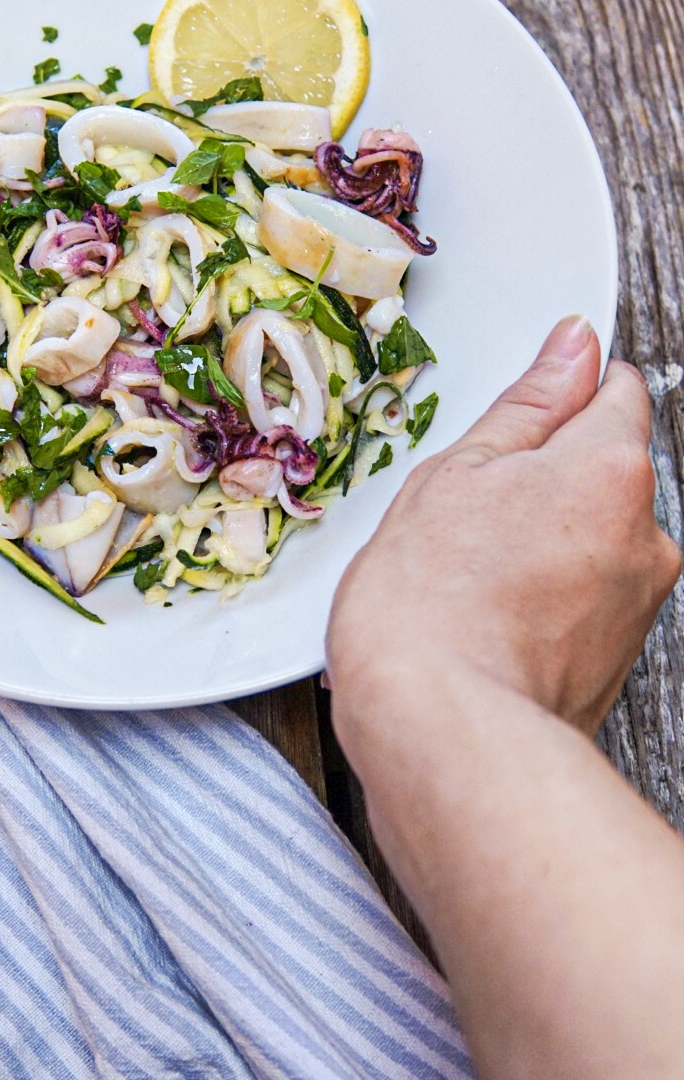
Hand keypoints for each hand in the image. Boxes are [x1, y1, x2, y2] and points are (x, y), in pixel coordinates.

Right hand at [327, 317, 679, 737]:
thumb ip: (527, 404)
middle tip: (469, 507)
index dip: (558, 396)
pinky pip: (585, 599)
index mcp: (612, 469)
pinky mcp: (616, 660)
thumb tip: (574, 346)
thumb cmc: (431, 604)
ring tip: (469, 572)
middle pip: (605, 470)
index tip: (513, 423)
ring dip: (544, 541)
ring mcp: (639, 605)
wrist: (441, 733)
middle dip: (547, 478)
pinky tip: (487, 614)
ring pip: (593, 538)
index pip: (615, 390)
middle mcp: (648, 536)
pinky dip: (545, 598)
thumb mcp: (457, 472)